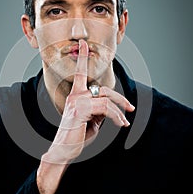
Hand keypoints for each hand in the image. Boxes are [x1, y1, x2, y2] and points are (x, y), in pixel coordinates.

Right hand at [43, 39, 134, 163]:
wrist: (64, 150)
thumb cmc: (76, 136)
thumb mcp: (91, 121)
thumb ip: (99, 111)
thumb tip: (110, 107)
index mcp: (75, 95)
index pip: (80, 72)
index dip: (82, 56)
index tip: (83, 43)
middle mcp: (75, 95)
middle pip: (104, 89)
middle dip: (120, 99)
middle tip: (130, 109)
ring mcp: (77, 101)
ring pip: (107, 99)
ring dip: (119, 112)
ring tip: (124, 123)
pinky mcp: (80, 109)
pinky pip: (105, 108)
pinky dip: (116, 116)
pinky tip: (120, 124)